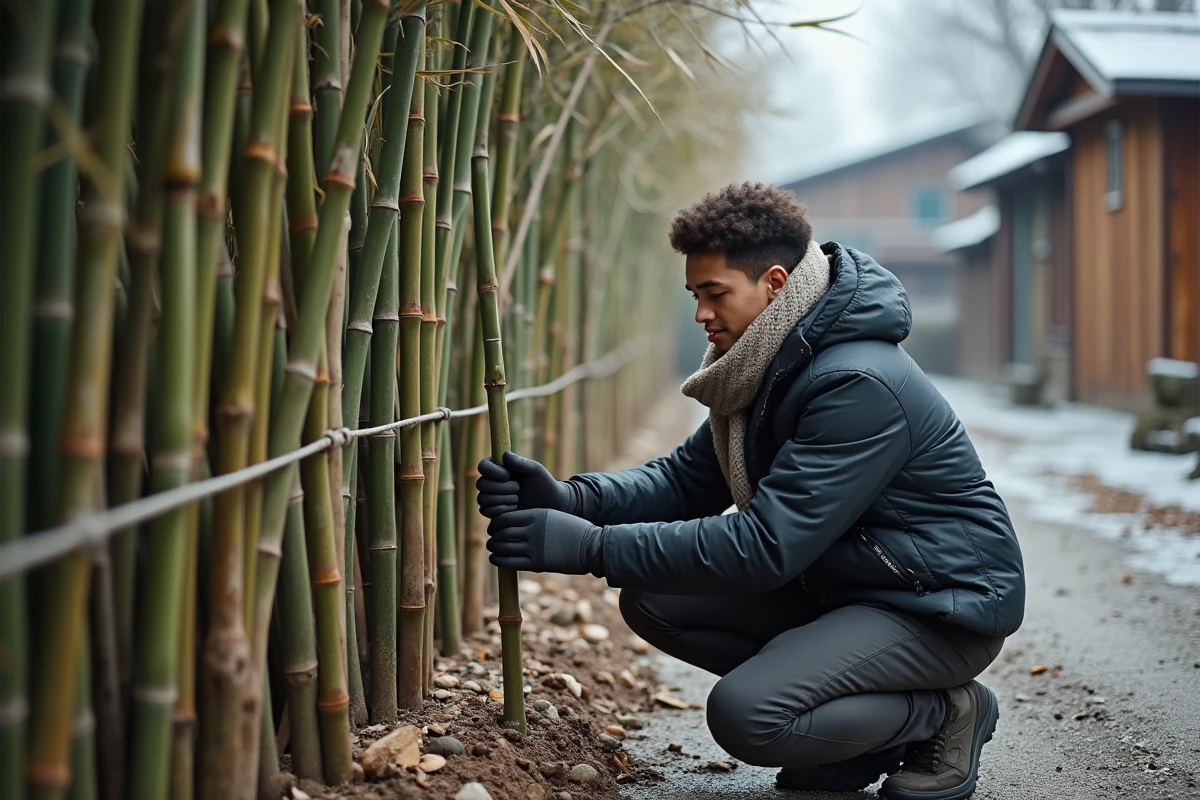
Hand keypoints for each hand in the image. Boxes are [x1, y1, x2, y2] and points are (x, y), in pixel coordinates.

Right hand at [475, 451, 576, 518]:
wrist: (550, 505)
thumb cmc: (544, 484)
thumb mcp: (535, 471)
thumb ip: (520, 462)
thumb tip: (505, 454)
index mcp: (500, 468)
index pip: (483, 466)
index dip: (492, 471)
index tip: (507, 475)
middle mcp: (492, 482)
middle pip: (481, 484)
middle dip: (500, 488)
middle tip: (517, 489)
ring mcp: (492, 498)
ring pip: (482, 499)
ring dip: (501, 500)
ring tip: (517, 499)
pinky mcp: (494, 512)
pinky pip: (485, 511)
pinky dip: (500, 510)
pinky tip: (515, 509)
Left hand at [486, 508, 603, 575]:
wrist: (592, 547)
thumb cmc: (574, 532)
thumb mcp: (554, 517)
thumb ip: (536, 519)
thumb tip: (519, 524)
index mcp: (537, 515)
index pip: (505, 517)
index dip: (495, 523)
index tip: (495, 527)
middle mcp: (532, 530)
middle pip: (501, 532)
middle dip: (493, 537)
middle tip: (492, 540)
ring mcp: (534, 547)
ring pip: (503, 547)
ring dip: (494, 549)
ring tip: (493, 550)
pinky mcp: (537, 563)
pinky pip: (510, 562)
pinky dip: (499, 560)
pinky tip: (496, 559)